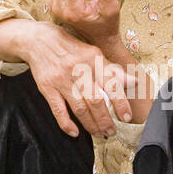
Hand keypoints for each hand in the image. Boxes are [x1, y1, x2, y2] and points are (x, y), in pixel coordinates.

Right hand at [22, 23, 134, 138]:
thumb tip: (134, 82)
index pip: (111, 83)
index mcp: (92, 58)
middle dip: (105, 120)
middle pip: (95, 100)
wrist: (38, 40)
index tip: (126, 117)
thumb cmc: (70, 47)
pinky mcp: (47, 87)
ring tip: (99, 134)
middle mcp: (78, 69)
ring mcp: (61, 79)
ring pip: (79, 107)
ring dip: (90, 124)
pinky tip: (75, 132)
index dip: (120, 103)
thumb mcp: (93, 53)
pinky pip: (58, 109)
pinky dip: (66, 123)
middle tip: (111, 132)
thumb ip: (112, 70)